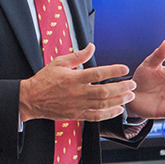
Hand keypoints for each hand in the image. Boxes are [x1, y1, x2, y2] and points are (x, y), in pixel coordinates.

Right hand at [19, 44, 135, 121]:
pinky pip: (96, 116)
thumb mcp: (59, 62)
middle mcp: (78, 92)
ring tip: (129, 96)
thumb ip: (78, 56)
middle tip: (132, 84)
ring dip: (119, 101)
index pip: (98, 73)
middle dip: (121, 88)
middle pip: (105, 91)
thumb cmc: (44, 80)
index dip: (113, 70)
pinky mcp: (77, 115)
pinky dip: (109, 114)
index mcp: (74, 78)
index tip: (124, 68)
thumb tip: (91, 47)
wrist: (32, 99)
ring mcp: (78, 105)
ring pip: (103, 105)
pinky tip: (118, 110)